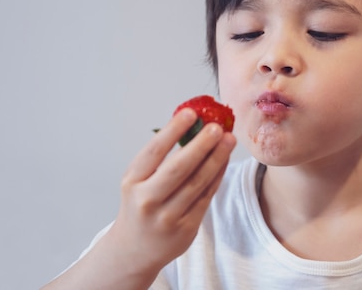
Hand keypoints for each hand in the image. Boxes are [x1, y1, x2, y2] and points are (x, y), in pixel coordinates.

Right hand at [96, 107, 235, 284]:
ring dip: (216, 159)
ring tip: (229, 140)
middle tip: (217, 126)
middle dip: (200, 145)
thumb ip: (160, 158)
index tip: (190, 112)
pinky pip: (206, 196)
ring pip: (197, 183)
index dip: (172, 130)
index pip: (154, 152)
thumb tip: (193, 125)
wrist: (134, 249)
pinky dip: (218, 175)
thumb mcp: (138, 180)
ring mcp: (167, 217)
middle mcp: (148, 200)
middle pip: (178, 169)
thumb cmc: (140, 203)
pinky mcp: (186, 229)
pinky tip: (225, 159)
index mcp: (132, 182)